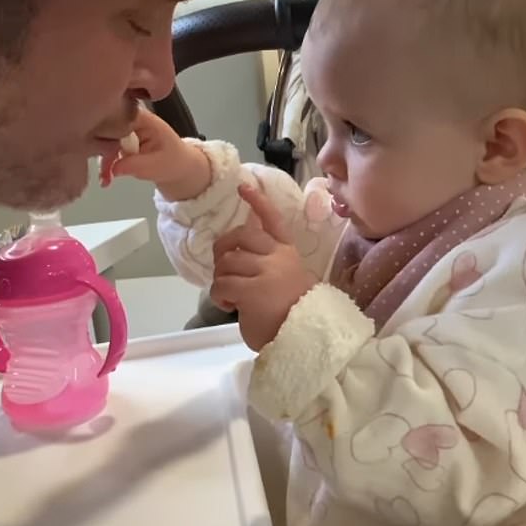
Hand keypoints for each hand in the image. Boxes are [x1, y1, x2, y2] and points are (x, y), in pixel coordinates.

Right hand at [102, 108, 211, 200]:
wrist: (180, 169)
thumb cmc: (174, 162)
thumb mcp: (157, 165)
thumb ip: (135, 164)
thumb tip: (113, 167)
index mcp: (144, 118)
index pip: (118, 115)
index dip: (107, 128)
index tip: (101, 147)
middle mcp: (132, 120)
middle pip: (108, 127)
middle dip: (102, 148)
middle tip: (103, 169)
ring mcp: (125, 130)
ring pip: (105, 139)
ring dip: (104, 159)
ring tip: (106, 178)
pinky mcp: (121, 141)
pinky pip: (107, 149)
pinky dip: (106, 164)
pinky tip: (107, 178)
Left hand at [211, 184, 316, 350]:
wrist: (306, 339)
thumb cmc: (294, 315)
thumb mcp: (286, 281)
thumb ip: (269, 266)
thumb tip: (240, 262)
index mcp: (288, 253)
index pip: (272, 220)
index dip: (257, 202)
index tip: (243, 187)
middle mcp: (278, 257)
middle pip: (241, 235)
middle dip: (223, 247)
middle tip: (222, 268)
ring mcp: (266, 272)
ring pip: (228, 260)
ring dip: (220, 277)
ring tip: (229, 295)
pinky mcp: (252, 290)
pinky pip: (222, 283)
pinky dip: (218, 295)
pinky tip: (228, 306)